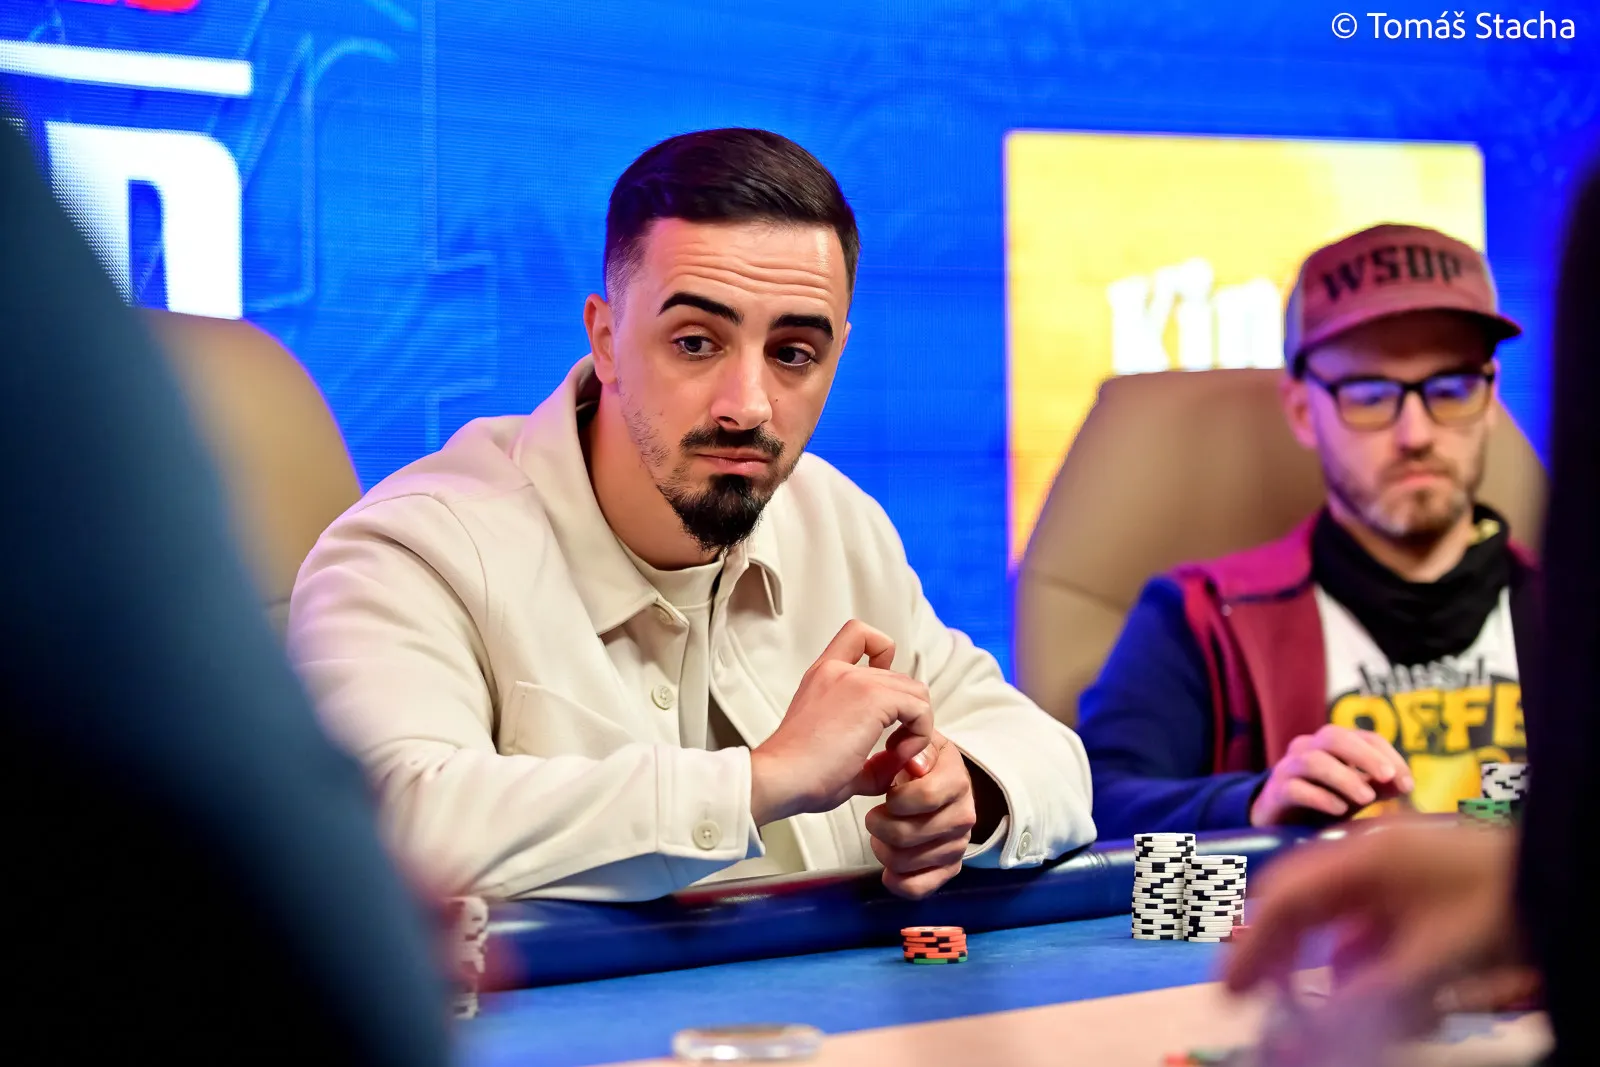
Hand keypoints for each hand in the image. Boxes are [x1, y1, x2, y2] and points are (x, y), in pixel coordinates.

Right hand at [749, 620, 933, 826]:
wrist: (780, 779)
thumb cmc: (799, 775)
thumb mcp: (836, 752)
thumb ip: (871, 754)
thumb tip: (898, 760)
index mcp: (824, 676)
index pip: (859, 635)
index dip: (883, 655)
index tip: (882, 697)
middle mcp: (839, 671)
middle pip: (900, 677)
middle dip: (907, 715)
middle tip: (892, 751)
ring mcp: (856, 681)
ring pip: (915, 691)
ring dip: (916, 725)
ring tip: (894, 755)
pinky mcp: (872, 698)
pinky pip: (919, 709)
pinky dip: (919, 735)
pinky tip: (896, 756)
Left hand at [865, 733, 975, 899]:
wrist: (940, 782)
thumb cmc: (920, 763)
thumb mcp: (918, 743)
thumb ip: (914, 745)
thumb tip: (914, 764)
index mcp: (956, 779)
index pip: (924, 797)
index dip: (896, 799)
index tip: (888, 793)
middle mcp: (964, 814)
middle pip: (907, 835)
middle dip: (879, 825)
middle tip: (874, 816)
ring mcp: (958, 844)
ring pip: (907, 862)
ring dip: (883, 850)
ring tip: (879, 835)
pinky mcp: (950, 868)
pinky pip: (919, 888)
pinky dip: (897, 881)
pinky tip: (889, 868)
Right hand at [1224, 822, 1522, 1051]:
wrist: (1563, 872)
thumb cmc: (1501, 908)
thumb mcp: (1436, 960)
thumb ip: (1369, 996)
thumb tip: (1313, 1032)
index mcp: (1361, 860)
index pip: (1284, 900)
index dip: (1252, 947)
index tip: (1231, 992)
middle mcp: (1366, 855)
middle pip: (1298, 900)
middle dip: (1279, 951)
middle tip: (1258, 996)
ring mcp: (1391, 865)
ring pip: (1334, 915)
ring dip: (1326, 961)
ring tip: (1328, 1006)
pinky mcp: (1413, 882)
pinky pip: (1368, 920)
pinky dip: (1362, 956)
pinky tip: (1379, 990)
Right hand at [1250, 724, 1414, 825]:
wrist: (1279, 823)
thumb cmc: (1323, 802)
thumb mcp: (1356, 794)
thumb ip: (1379, 787)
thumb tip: (1406, 784)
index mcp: (1332, 745)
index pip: (1364, 737)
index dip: (1389, 755)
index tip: (1407, 784)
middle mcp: (1307, 748)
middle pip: (1334, 736)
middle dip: (1365, 756)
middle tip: (1387, 777)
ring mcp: (1288, 768)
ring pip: (1313, 760)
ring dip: (1344, 778)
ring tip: (1367, 799)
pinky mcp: (1275, 793)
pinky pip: (1295, 788)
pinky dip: (1320, 797)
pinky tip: (1339, 811)